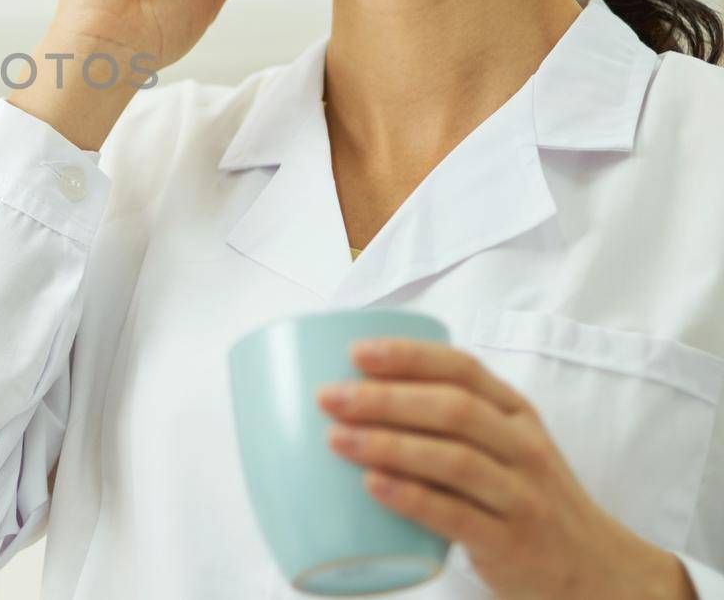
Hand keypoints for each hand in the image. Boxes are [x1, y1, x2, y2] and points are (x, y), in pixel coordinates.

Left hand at [317, 338, 695, 599]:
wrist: (596, 571)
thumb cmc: (526, 498)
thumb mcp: (506, 447)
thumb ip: (452, 421)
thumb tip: (357, 397)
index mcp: (515, 413)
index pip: (463, 369)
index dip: (409, 356)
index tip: (355, 353)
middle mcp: (523, 447)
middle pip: (453, 409)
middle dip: (385, 399)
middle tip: (328, 398)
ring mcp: (522, 496)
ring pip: (455, 459)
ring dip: (390, 445)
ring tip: (336, 439)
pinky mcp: (513, 543)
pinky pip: (458, 516)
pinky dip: (412, 498)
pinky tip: (373, 486)